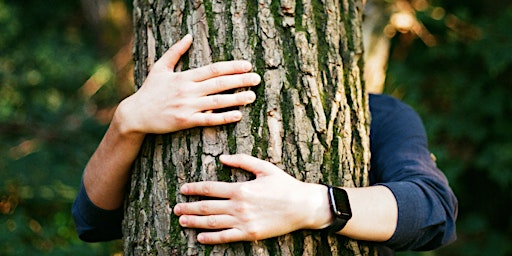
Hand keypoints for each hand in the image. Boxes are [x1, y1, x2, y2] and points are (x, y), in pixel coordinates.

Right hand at [115, 34, 260, 134]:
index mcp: (184, 77)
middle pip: (219, 83)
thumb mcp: (159, 67)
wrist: (135, 114)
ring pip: (217, 101)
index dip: (231, 67)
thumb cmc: (149, 90)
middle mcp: (187, 91)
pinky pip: (209, 119)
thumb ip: (175, 51)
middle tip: (257, 78)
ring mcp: (187, 106)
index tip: (247, 65)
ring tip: (252, 96)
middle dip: (240, 80)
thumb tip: (188, 36)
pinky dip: (224, 117)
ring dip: (236, 98)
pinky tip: (238, 115)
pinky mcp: (185, 121)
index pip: (213, 69)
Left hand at [173, 154, 330, 243]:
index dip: (194, 189)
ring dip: (195, 222)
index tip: (183, 189)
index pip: (210, 188)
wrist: (303, 206)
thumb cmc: (284, 185)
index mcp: (241, 188)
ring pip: (212, 222)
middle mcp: (239, 206)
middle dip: (189, 207)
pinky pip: (226, 237)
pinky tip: (200, 238)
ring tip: (182, 221)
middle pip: (207, 207)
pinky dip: (211, 238)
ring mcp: (243, 221)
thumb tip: (221, 157)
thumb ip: (242, 161)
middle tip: (176, 208)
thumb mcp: (264, 167)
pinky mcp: (249, 234)